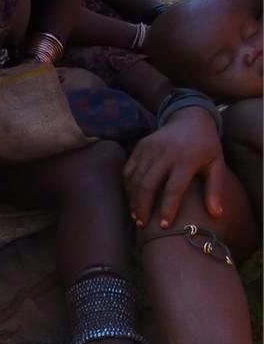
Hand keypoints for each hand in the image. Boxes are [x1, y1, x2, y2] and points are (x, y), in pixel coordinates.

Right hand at [124, 107, 226, 227]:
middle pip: (148, 185)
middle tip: (142, 225)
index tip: (164, 226)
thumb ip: (214, 189)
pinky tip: (132, 198)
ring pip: (135, 179)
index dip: (168, 208)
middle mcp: (165, 153)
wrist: (190, 117)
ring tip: (136, 215)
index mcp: (186, 159)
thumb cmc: (206, 146)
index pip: (173, 188)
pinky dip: (128, 186)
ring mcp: (150, 149)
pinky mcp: (140, 146)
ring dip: (133, 199)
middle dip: (143, 207)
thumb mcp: (216, 164)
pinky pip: (128, 169)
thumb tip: (216, 215)